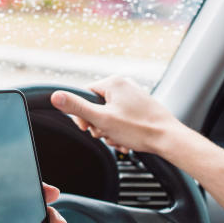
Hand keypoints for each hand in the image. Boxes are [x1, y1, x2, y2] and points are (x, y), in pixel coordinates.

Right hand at [50, 76, 183, 155]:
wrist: (168, 139)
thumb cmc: (139, 129)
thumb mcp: (102, 119)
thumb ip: (77, 107)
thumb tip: (56, 96)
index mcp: (114, 82)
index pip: (84, 94)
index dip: (83, 114)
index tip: (88, 127)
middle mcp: (124, 85)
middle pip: (97, 106)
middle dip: (98, 124)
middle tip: (106, 134)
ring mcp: (133, 95)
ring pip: (109, 114)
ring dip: (109, 130)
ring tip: (118, 139)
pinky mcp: (140, 107)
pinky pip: (121, 118)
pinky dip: (120, 130)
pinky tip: (125, 140)